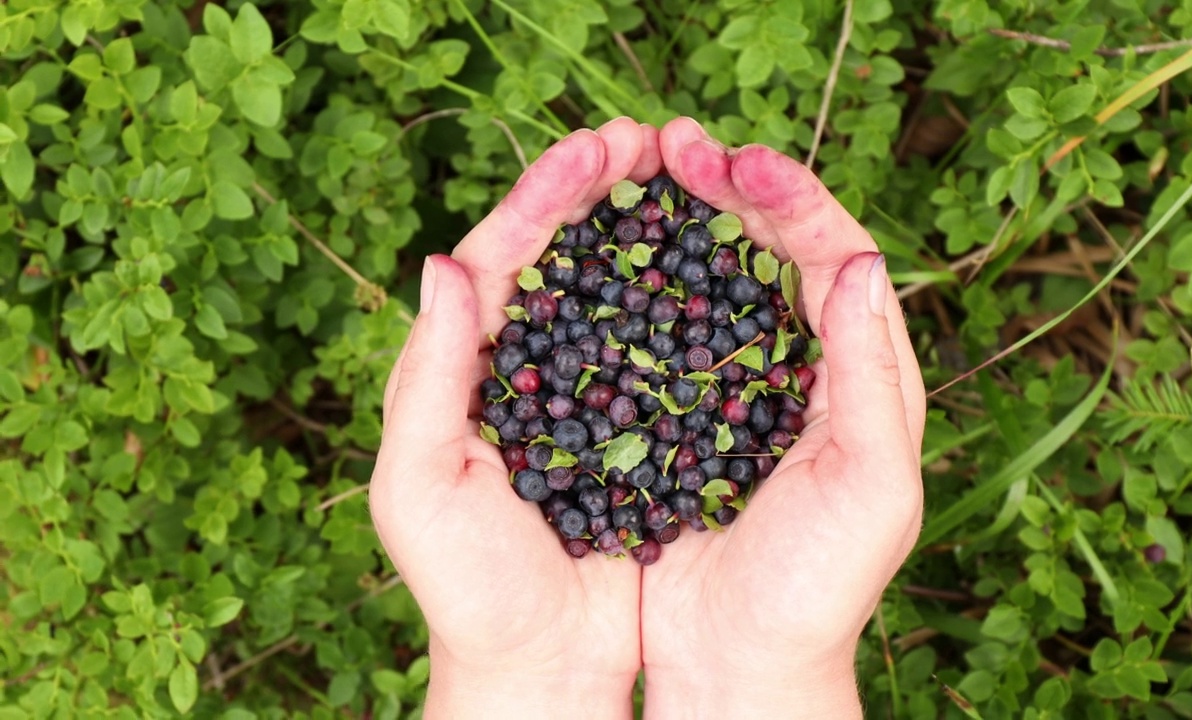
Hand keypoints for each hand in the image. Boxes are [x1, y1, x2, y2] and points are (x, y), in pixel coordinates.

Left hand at [369, 119, 662, 718]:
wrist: (537, 665)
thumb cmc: (466, 587)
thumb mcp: (421, 487)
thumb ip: (428, 379)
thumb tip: (445, 264)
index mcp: (462, 368)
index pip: (498, 258)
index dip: (544, 198)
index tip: (595, 149)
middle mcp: (521, 366)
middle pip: (558, 256)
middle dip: (595, 191)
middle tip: (645, 138)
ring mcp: (583, 393)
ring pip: (612, 289)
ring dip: (643, 229)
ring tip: (684, 175)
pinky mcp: (635, 427)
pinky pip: (659, 346)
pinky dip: (683, 299)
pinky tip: (718, 263)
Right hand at [638, 119, 926, 718]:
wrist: (741, 662)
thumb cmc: (819, 587)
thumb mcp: (868, 484)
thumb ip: (872, 376)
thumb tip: (862, 261)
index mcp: (864, 375)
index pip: (836, 258)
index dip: (793, 201)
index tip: (739, 163)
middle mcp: (806, 366)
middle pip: (776, 250)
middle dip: (732, 189)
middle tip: (675, 143)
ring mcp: (740, 385)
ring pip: (718, 276)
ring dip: (686, 217)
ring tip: (644, 167)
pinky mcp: (684, 409)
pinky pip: (666, 327)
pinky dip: (644, 279)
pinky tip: (612, 247)